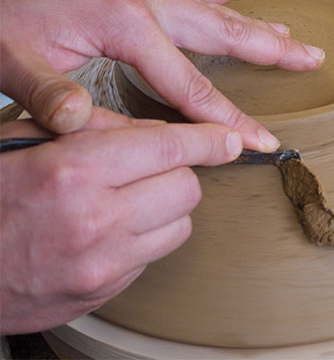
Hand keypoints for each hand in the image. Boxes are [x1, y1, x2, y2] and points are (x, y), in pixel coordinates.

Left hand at [0, 0, 324, 149]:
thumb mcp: (9, 54)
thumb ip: (48, 91)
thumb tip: (83, 123)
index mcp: (124, 24)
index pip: (190, 87)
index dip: (230, 119)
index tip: (262, 140)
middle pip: (225, 33)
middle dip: (275, 52)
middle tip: (313, 58)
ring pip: (213, 7)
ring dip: (255, 23)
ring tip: (289, 35)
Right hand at [0, 108, 243, 333]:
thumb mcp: (23, 137)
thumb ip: (91, 126)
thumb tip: (150, 130)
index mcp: (73, 170)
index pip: (169, 146)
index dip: (208, 139)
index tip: (228, 139)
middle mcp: (96, 218)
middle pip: (187, 187)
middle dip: (180, 170)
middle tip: (152, 165)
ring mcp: (103, 262)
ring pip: (180, 225)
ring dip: (166, 206)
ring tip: (129, 197)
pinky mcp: (103, 290)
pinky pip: (153, 255)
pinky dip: (146, 236)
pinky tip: (112, 227)